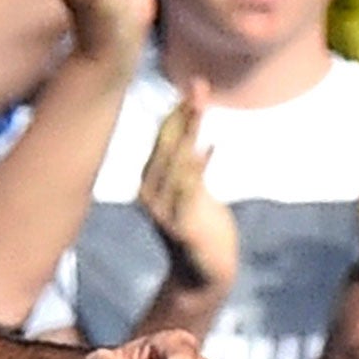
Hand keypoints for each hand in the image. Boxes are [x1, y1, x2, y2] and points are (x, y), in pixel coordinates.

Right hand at [139, 83, 237, 295]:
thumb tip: (195, 136)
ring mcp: (163, 210)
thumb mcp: (191, 190)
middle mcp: (149, 192)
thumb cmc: (200, 228)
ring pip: (176, 161)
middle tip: (199, 85)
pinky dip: (197, 168)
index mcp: (149, 180)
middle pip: (167, 144)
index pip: (162, 139)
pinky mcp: (181, 226)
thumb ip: (189, 164)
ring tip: (201, 106)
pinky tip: (209, 147)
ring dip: (190, 131)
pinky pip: (189, 191)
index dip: (177, 112)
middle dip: (184, 114)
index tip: (193, 86)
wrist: (203, 273)